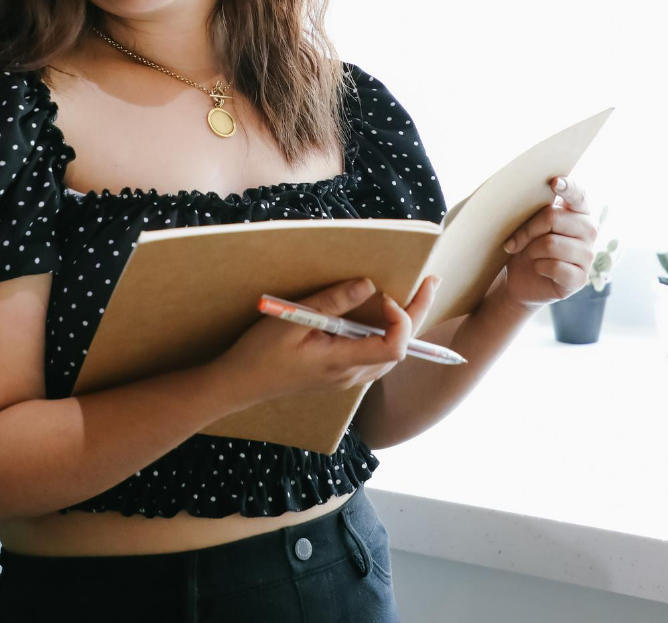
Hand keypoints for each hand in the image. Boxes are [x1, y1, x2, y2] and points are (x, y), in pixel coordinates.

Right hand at [212, 275, 440, 408]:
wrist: (238, 385)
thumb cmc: (259, 353)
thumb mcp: (292, 320)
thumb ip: (332, 302)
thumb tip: (368, 284)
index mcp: (341, 363)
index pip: (394, 346)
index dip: (401, 318)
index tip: (386, 294)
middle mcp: (350, 375)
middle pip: (400, 349)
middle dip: (417, 314)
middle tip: (429, 281)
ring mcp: (346, 378)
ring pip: (390, 355)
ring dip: (405, 324)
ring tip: (414, 295)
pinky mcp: (338, 374)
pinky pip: (375, 356)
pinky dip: (388, 334)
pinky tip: (385, 316)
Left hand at [498, 176, 598, 308]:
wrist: (521, 280)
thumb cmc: (526, 246)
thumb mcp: (527, 225)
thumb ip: (535, 210)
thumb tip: (527, 197)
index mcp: (578, 211)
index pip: (578, 194)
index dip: (568, 187)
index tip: (554, 182)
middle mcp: (589, 230)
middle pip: (554, 218)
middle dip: (528, 230)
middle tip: (513, 241)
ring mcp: (587, 255)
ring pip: (551, 244)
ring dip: (531, 251)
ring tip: (530, 255)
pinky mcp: (580, 278)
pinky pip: (555, 266)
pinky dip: (539, 267)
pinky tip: (539, 269)